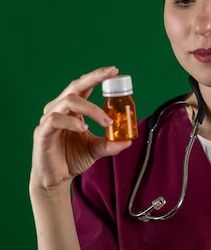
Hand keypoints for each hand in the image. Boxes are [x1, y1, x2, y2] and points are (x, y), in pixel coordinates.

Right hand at [31, 66, 131, 190]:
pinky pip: (55, 119)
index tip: (114, 71)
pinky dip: (71, 122)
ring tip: (107, 122)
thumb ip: (110, 144)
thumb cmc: (71, 159)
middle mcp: (59, 109)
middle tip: (111, 76)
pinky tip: (84, 128)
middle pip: (75, 86)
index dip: (97, 77)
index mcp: (72, 110)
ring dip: (91, 109)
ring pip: (69, 101)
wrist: (55, 179)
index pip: (84, 87)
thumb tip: (128, 140)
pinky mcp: (42, 132)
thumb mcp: (96, 150)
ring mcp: (49, 119)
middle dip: (94, 78)